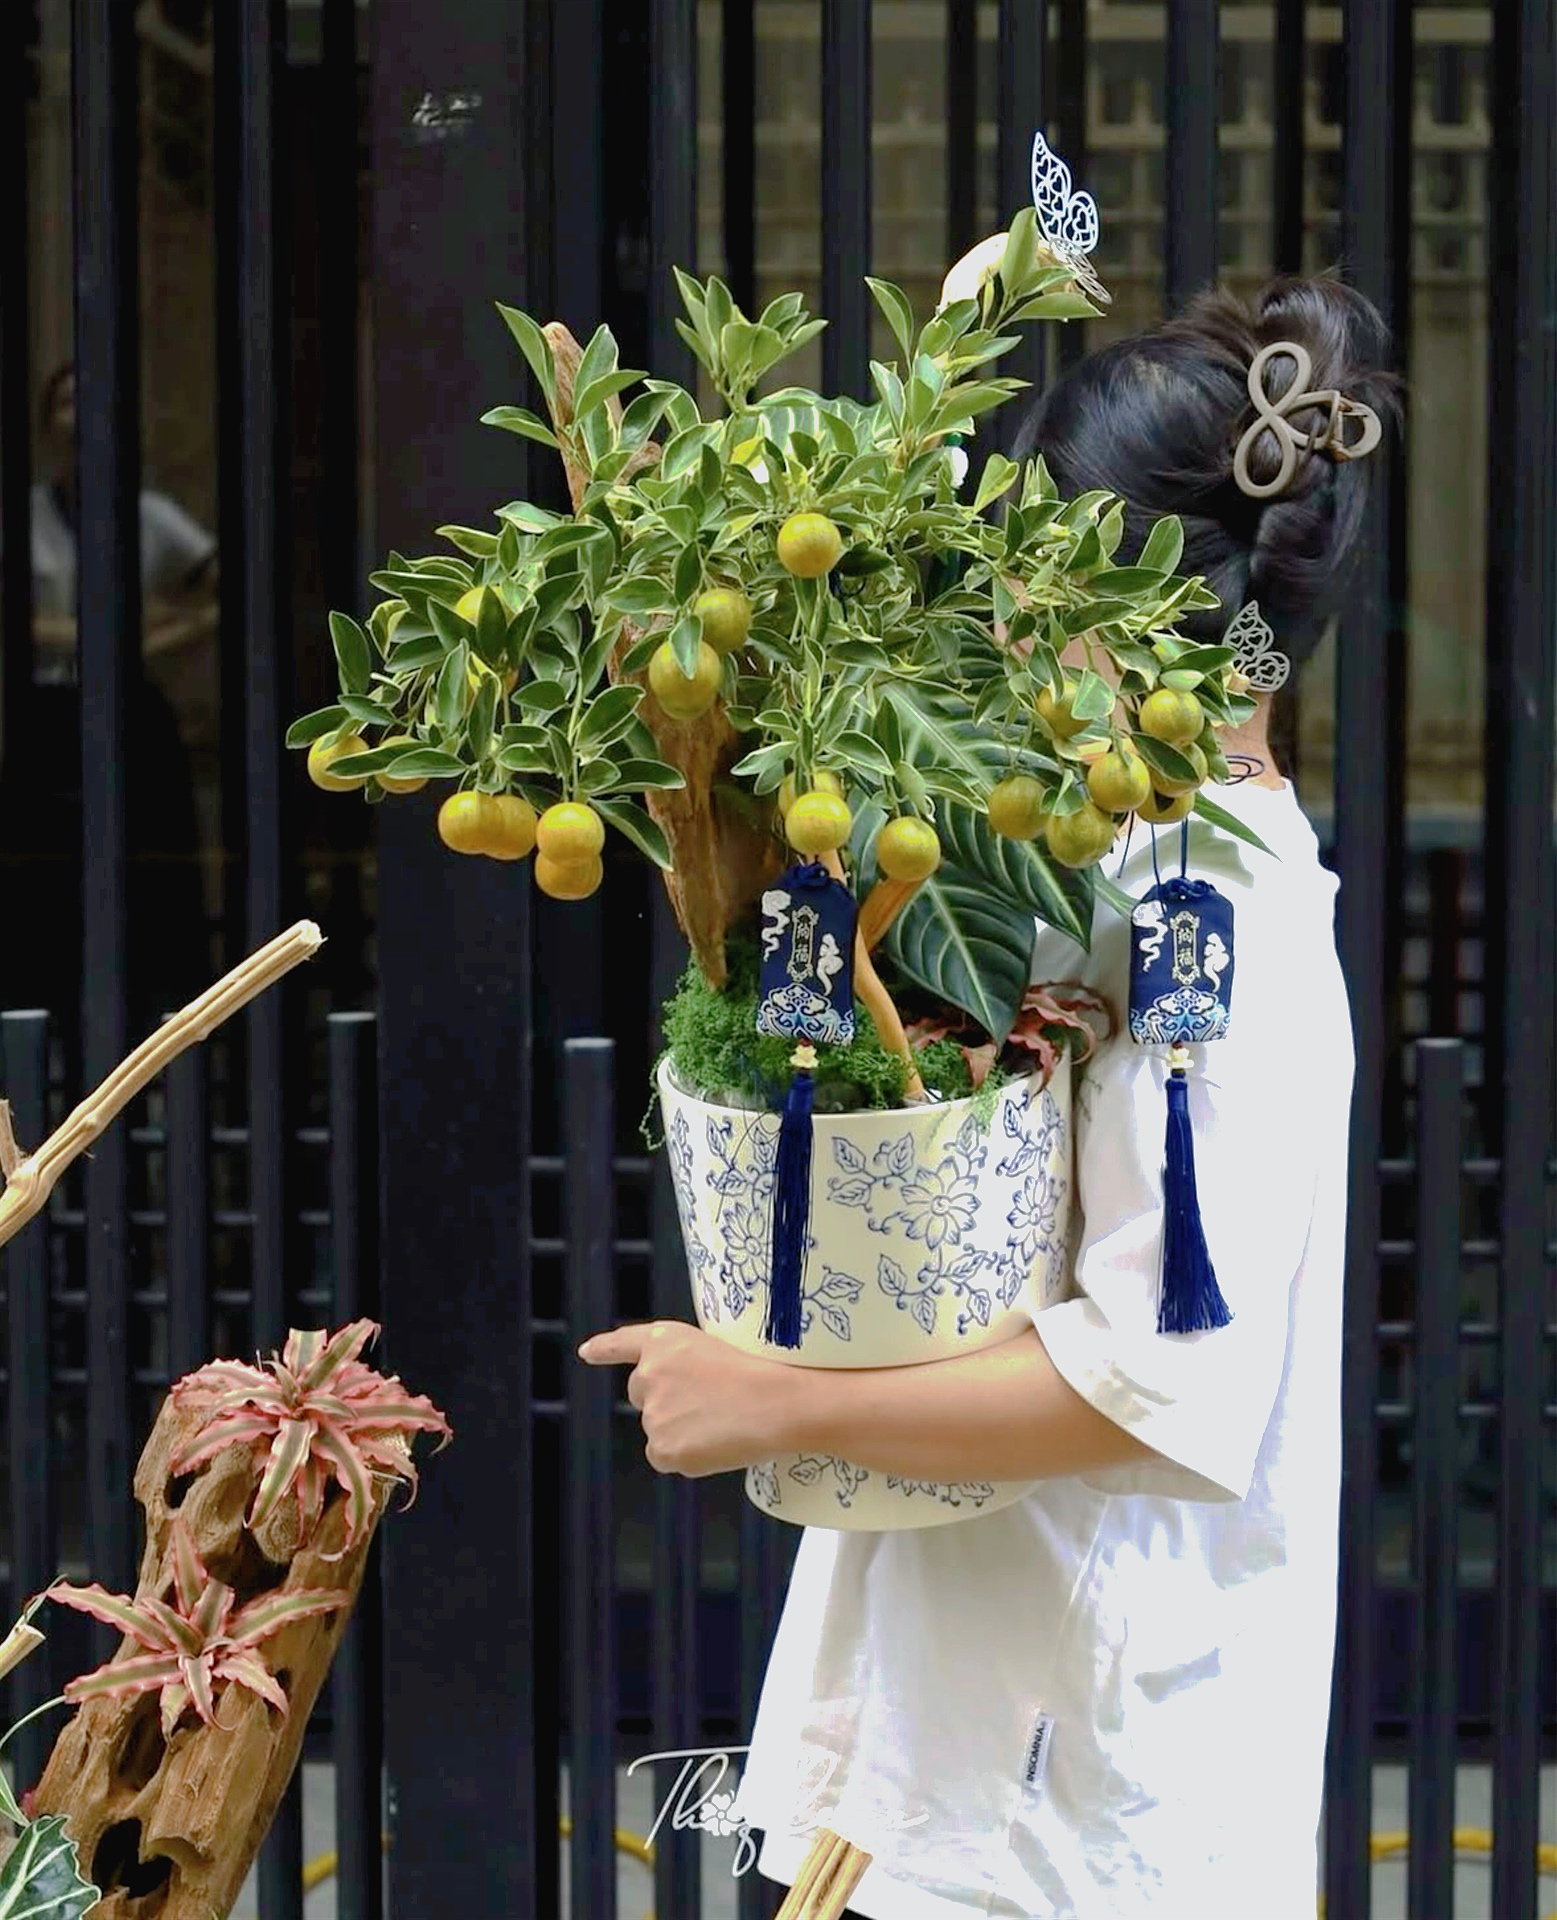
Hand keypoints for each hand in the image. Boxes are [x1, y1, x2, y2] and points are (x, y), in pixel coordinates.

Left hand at [576, 1321, 798, 1477]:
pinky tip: (715, 1445)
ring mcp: (652, 1414)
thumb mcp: (715, 1348)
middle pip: (641, 1394)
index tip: (587, 1352)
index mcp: (664, 1341)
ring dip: (680, 1430)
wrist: (778, 1403)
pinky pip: (665, 1456)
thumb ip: (682, 1366)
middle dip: (664, 1400)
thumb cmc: (761, 1373)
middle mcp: (648, 1374)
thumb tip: (676, 1399)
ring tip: (723, 1422)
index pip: (625, 1343)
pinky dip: (685, 1455)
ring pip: (658, 1428)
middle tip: (707, 1404)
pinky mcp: (662, 1449)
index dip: (605, 1348)